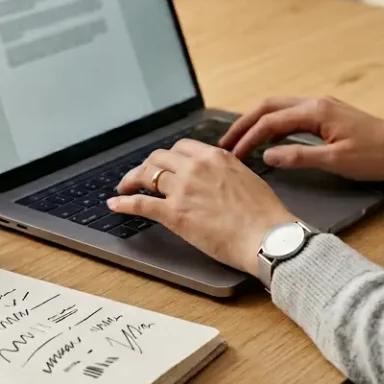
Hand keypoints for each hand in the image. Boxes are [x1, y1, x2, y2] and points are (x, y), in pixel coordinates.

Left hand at [107, 139, 296, 275]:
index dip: (168, 157)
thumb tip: (216, 177)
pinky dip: (124, 202)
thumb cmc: (265, 215)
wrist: (269, 237)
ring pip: (148, 175)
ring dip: (132, 181)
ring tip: (125, 188)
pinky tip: (115, 204)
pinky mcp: (175, 213)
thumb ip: (226, 172)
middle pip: (159, 157)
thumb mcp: (247, 179)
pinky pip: (141, 203)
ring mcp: (183, 189)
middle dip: (147, 166)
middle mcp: (196, 167)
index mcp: (216, 156)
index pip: (181, 147)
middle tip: (140, 177)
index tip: (164, 165)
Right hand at [218, 96, 383, 183]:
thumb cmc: (377, 156)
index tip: (232, 154)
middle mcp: (317, 103)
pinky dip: (273, 124)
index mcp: (316, 111)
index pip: (270, 121)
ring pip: (279, 108)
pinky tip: (269, 140)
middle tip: (226, 142)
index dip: (248, 137)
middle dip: (244, 123)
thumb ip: (298, 157)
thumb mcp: (335, 161)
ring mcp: (323, 107)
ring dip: (257, 122)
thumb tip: (267, 156)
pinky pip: (291, 115)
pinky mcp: (328, 116)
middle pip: (268, 106)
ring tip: (240, 140)